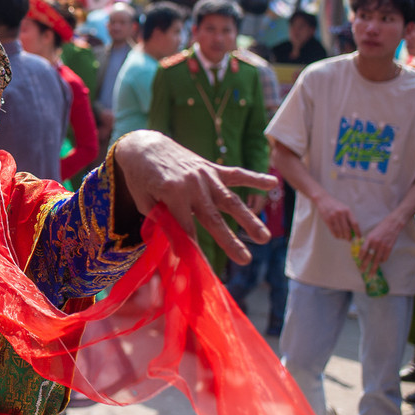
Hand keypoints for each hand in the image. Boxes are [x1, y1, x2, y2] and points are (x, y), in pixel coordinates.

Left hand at [113, 130, 275, 264]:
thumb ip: (160, 220)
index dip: (192, 248)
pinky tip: (273, 183)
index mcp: (172, 193)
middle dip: (230, 240)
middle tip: (246, 260)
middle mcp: (192, 184)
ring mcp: (205, 175)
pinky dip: (254, 178)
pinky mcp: (211, 168)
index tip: (202, 268)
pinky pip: (236, 174)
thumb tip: (175, 247)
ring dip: (248, 219)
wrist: (145, 146)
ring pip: (230, 200)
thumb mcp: (143, 201)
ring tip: (265, 238)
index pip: (185, 227)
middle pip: (213, 217)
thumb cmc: (141, 178)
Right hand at [314, 191, 358, 241]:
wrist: (323, 199)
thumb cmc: (335, 205)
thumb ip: (349, 217)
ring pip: (340, 231)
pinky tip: (337, 236)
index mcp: (347, 211)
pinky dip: (335, 235)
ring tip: (342, 237)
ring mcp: (333, 217)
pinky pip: (333, 230)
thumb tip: (353, 230)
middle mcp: (341, 214)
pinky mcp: (327, 219)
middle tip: (349, 240)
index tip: (359, 237)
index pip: (355, 223)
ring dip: (342, 236)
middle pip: (347, 229)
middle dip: (349, 236)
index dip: (357, 232)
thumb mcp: (344, 208)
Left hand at [356, 214, 402, 276]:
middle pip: (369, 257)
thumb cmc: (380, 228)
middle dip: (365, 265)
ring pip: (377, 260)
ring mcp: (383, 246)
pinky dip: (382, 261)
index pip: (363, 250)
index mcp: (370, 238)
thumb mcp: (371, 233)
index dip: (360, 256)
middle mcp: (376, 243)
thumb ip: (367, 241)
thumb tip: (363, 250)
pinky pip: (385, 257)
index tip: (358, 261)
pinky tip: (379, 263)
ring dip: (373, 267)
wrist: (393, 224)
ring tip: (371, 273)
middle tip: (361, 271)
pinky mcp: (390, 248)